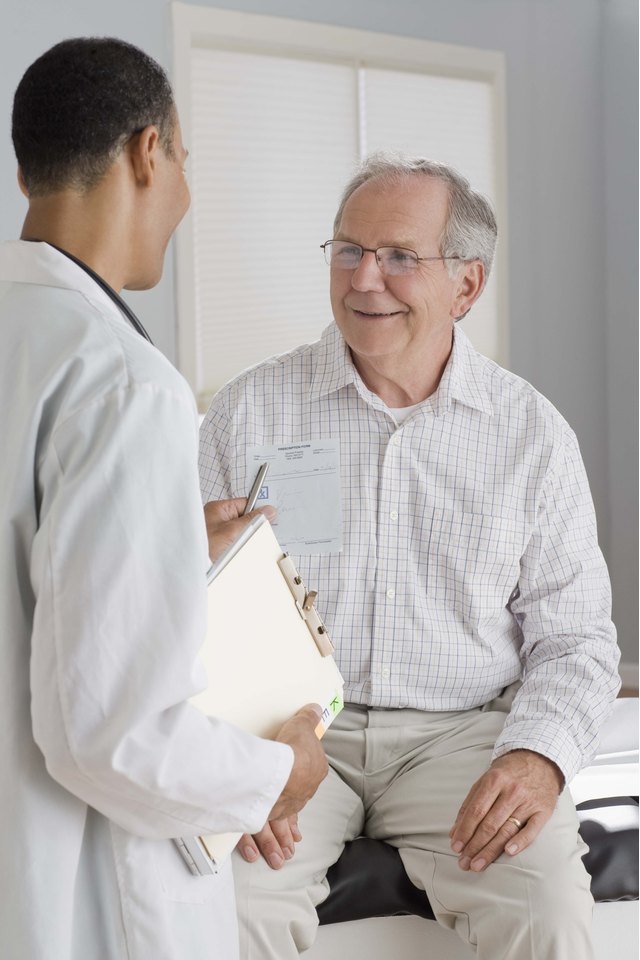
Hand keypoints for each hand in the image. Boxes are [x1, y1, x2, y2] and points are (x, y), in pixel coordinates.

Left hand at [204, 498, 275, 560]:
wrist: (190, 568)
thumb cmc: (204, 547)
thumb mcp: (232, 531)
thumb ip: (251, 520)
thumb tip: (268, 510)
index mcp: (219, 509)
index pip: (245, 503)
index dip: (258, 510)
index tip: (272, 517)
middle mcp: (217, 519)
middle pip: (244, 518)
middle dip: (253, 527)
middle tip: (257, 536)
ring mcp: (217, 533)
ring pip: (241, 532)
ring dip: (246, 539)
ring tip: (241, 547)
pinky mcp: (219, 545)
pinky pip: (236, 542)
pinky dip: (240, 547)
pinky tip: (239, 553)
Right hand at [240, 704, 326, 869]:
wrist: (282, 769)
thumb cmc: (294, 749)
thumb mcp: (303, 726)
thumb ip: (309, 719)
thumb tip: (317, 710)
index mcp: (311, 776)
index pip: (306, 784)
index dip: (302, 791)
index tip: (300, 800)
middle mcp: (297, 796)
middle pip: (292, 814)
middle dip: (290, 830)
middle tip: (291, 846)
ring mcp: (280, 808)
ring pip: (277, 829)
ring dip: (277, 844)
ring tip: (279, 858)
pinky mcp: (262, 815)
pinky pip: (256, 831)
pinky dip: (254, 843)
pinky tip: (253, 855)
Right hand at [269, 704, 327, 821]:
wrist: (279, 774)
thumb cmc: (294, 753)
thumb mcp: (303, 724)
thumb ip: (309, 718)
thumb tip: (314, 710)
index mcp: (318, 769)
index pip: (314, 763)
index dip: (305, 757)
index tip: (296, 753)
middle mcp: (308, 789)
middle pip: (302, 783)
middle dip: (294, 779)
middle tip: (282, 771)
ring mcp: (293, 802)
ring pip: (290, 800)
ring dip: (283, 796)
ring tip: (273, 791)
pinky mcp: (276, 811)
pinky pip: (275, 812)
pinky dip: (270, 809)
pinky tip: (264, 805)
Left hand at [449, 749, 563, 871]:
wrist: (540, 760)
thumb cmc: (508, 772)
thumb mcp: (486, 780)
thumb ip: (470, 804)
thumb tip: (455, 831)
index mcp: (494, 780)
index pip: (476, 811)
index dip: (464, 831)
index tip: (455, 847)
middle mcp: (511, 791)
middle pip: (490, 824)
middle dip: (474, 846)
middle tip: (464, 863)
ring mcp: (528, 801)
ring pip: (506, 830)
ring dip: (490, 850)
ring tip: (477, 864)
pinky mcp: (544, 811)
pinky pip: (532, 830)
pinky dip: (520, 842)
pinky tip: (508, 852)